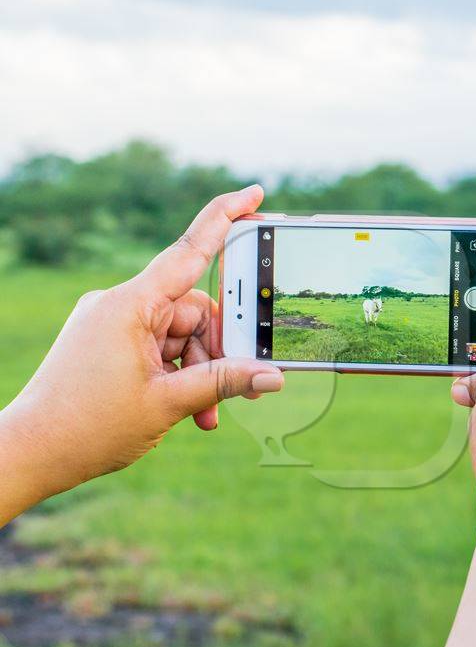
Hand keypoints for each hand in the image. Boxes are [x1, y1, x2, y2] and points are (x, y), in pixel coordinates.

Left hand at [0, 186, 283, 523]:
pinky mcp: (108, 342)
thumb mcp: (169, 402)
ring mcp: (113, 323)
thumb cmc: (88, 427)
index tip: (255, 193)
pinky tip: (189, 408)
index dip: (226, 218)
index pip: (189, 251)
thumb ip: (224, 382)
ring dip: (202, 371)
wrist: (31, 452)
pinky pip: (160, 347)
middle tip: (242, 385)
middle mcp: (119, 305)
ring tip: (207, 413)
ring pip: (182, 334)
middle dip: (220, 349)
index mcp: (130, 305)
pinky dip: (179, 373)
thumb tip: (272, 375)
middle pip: (195, 310)